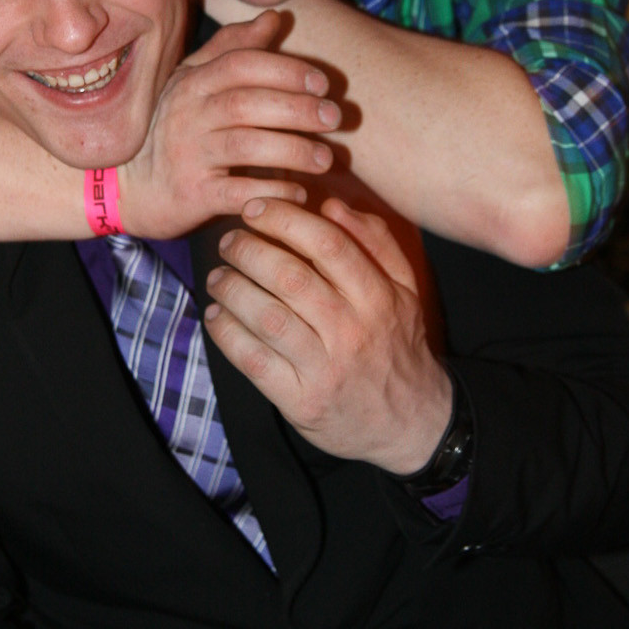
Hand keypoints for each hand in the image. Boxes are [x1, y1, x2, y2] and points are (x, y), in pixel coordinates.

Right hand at [118, 12, 339, 236]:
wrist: (131, 187)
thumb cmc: (174, 130)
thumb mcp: (194, 82)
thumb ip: (233, 48)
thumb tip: (274, 16)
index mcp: (192, 83)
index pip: (241, 65)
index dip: (285, 70)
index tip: (323, 83)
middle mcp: (187, 115)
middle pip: (246, 103)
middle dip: (297, 108)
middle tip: (335, 118)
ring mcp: (188, 155)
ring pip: (244, 146)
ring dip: (292, 150)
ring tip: (326, 158)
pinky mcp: (192, 195)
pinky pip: (236, 192)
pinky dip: (271, 191)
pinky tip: (299, 192)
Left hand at [203, 197, 452, 472]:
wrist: (411, 424)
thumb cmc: (398, 346)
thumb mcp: (405, 291)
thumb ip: (376, 243)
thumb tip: (332, 205)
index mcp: (379, 298)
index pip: (327, 244)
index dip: (285, 220)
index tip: (255, 209)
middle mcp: (353, 331)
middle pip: (290, 277)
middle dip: (249, 250)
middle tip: (229, 242)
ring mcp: (325, 369)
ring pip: (267, 317)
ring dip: (232, 289)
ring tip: (218, 277)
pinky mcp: (301, 401)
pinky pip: (254, 360)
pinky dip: (227, 334)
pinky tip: (216, 316)